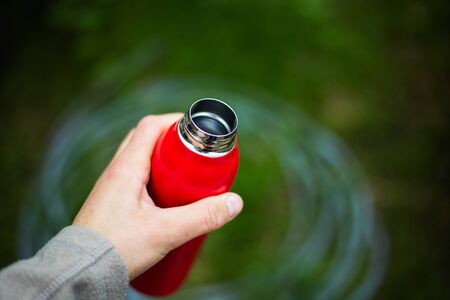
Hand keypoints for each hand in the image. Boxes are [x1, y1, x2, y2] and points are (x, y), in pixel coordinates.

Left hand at [73, 114, 242, 279]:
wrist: (81, 272)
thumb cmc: (116, 249)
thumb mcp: (165, 232)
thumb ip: (202, 217)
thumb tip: (234, 203)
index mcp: (126, 168)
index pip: (149, 127)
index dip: (173, 122)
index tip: (195, 129)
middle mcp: (115, 172)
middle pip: (145, 140)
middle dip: (172, 142)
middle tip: (194, 156)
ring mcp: (112, 187)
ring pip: (140, 160)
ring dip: (163, 162)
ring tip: (184, 178)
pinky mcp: (112, 202)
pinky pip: (135, 178)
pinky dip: (154, 179)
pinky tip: (166, 199)